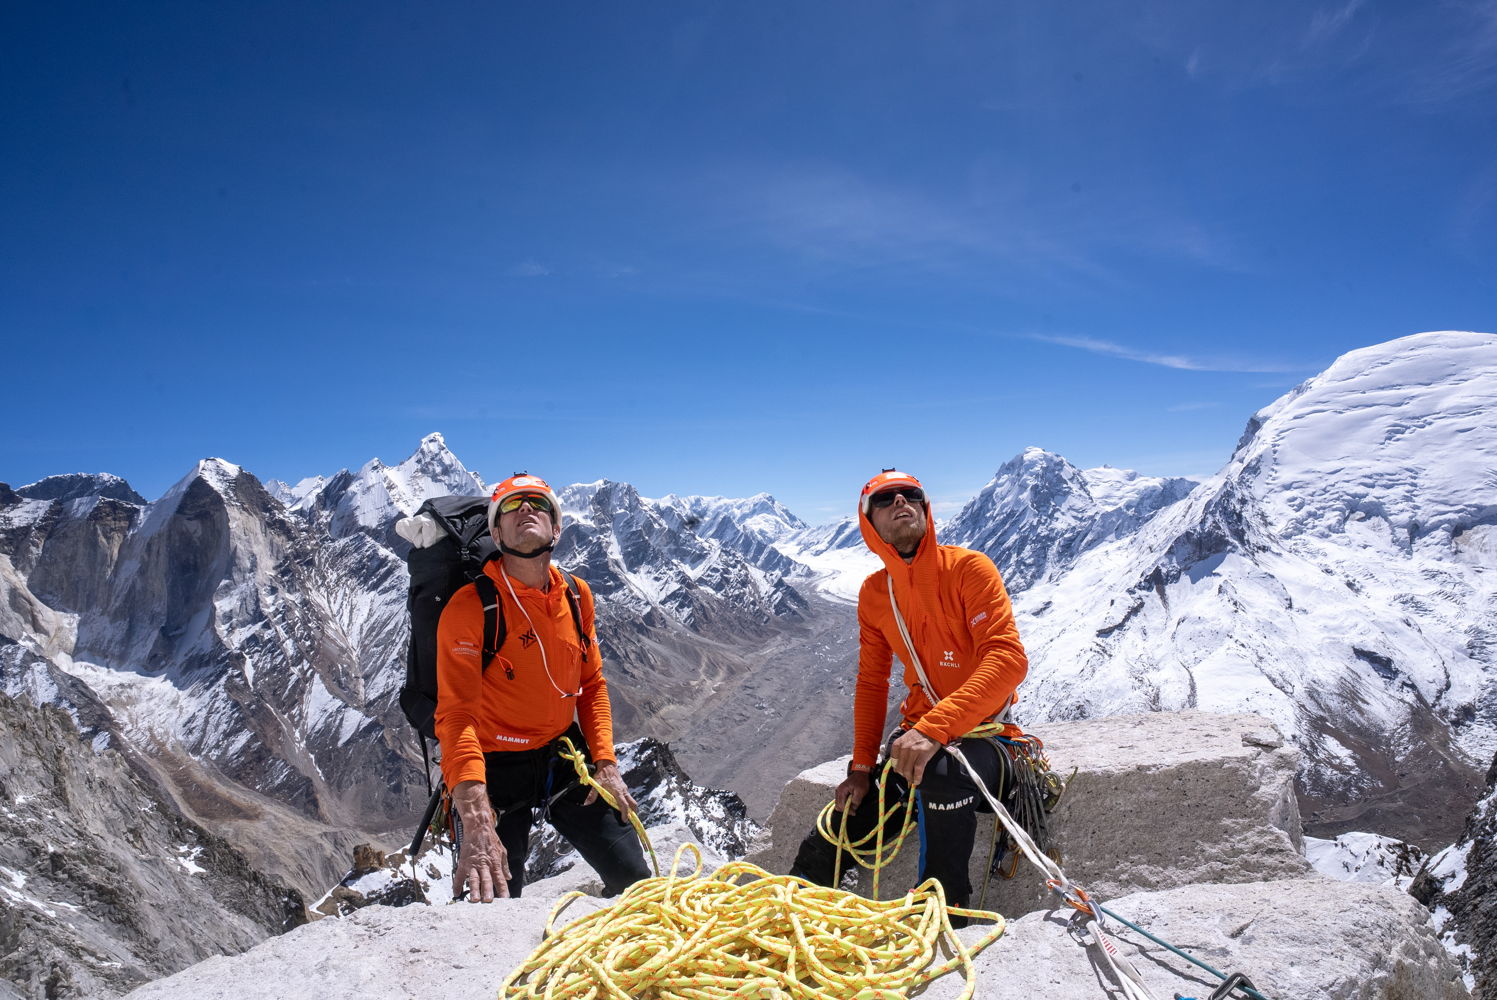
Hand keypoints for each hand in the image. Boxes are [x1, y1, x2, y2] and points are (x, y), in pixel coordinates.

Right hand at [450, 780, 509, 901]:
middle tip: (488, 901)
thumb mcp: (502, 851)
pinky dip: (457, 885)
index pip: (500, 879)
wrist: (478, 827)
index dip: (503, 890)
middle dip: (487, 891)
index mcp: (495, 863)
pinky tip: (456, 893)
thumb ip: (505, 866)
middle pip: (487, 880)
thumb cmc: (491, 839)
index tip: (505, 899)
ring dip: (474, 890)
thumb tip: (508, 877)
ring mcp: (473, 864)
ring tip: (474, 900)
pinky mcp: (464, 862)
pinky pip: (459, 876)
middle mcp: (484, 865)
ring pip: (474, 879)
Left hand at [584, 761, 638, 823]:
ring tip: (626, 814)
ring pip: (631, 799)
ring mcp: (624, 788)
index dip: (625, 813)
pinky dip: (628, 802)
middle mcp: (623, 790)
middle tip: (630, 819)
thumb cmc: (602, 774)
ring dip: (631, 807)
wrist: (608, 764)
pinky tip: (622, 804)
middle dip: (633, 811)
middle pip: (632, 803)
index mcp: (618, 791)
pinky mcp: (623, 787)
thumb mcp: (597, 783)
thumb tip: (587, 803)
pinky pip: (628, 796)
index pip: (624, 804)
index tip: (624, 820)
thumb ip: (592, 794)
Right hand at [834, 771, 870, 814]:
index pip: (841, 805)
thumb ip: (856, 801)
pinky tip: (851, 802)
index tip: (854, 812)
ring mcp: (838, 791)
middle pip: (838, 806)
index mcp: (842, 790)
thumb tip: (853, 809)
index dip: (847, 810)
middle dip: (845, 810)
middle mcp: (838, 791)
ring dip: (845, 807)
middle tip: (854, 810)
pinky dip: (845, 804)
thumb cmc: (861, 782)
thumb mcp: (861, 791)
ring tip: (853, 806)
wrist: (860, 773)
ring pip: (838, 804)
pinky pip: (840, 801)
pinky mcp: (840, 792)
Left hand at [889, 729, 941, 786]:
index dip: (897, 768)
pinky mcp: (923, 755)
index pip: (893, 761)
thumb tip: (897, 767)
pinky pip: (918, 770)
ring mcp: (913, 752)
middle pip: (900, 768)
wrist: (931, 729)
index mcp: (898, 744)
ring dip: (910, 778)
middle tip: (908, 777)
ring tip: (912, 780)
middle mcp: (904, 748)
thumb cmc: (918, 736)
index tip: (900, 771)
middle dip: (903, 774)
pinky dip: (917, 778)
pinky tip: (917, 781)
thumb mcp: (905, 740)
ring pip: (908, 770)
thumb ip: (900, 750)